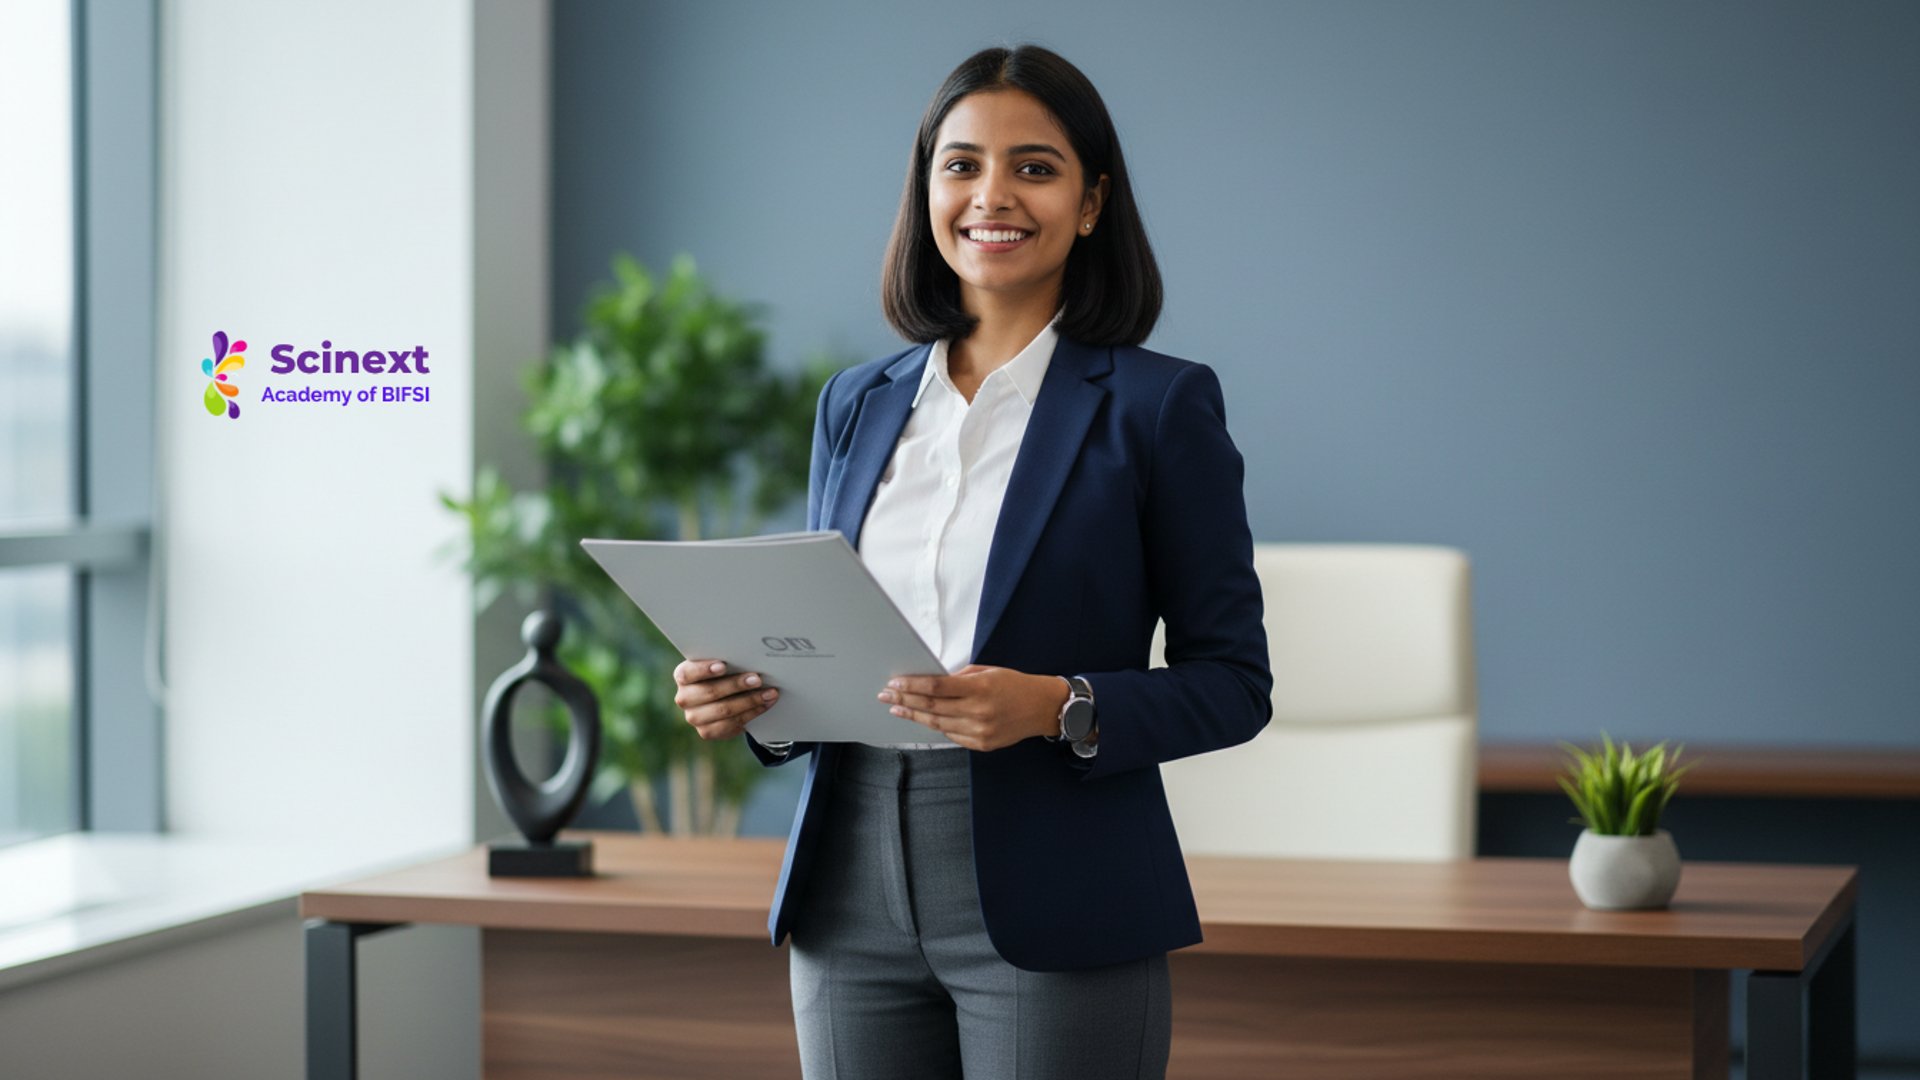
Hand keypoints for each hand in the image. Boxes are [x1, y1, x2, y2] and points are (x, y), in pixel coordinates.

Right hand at [673, 658, 779, 741]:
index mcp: (683, 676)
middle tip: (757, 679)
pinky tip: (765, 704)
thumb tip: (750, 655)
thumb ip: (728, 659)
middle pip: (710, 692)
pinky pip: (732, 723)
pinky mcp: (707, 732)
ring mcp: (694, 717)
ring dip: (750, 700)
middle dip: (736, 685)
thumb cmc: (725, 674)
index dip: (704, 670)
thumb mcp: (722, 664)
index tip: (723, 666)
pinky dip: (752, 712)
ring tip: (769, 693)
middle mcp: (684, 698)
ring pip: (724, 710)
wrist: (725, 698)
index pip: (688, 673)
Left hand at [877, 664, 1067, 751]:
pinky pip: (951, 735)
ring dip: (914, 716)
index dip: (912, 686)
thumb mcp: (987, 671)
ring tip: (897, 709)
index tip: (894, 684)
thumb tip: (931, 682)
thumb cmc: (1015, 685)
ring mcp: (980, 731)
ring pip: (937, 724)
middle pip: (932, 707)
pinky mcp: (982, 744)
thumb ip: (959, 677)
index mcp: (980, 688)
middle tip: (886, 696)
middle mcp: (978, 712)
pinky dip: (935, 726)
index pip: (936, 688)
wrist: (1042, 708)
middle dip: (905, 701)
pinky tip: (922, 719)